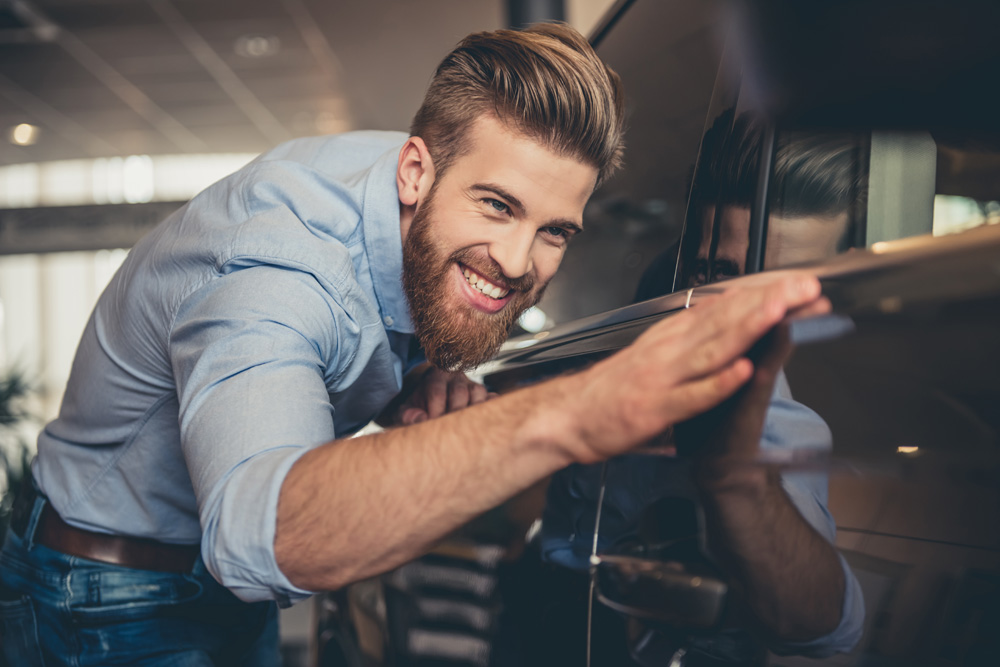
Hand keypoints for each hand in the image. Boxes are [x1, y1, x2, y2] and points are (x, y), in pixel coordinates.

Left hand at [381, 363, 493, 426]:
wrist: (433, 402)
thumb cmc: (420, 408)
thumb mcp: (406, 410)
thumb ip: (407, 415)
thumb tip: (421, 419)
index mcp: (435, 377)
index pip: (437, 392)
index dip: (434, 411)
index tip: (432, 426)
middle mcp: (456, 378)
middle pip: (459, 392)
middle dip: (453, 414)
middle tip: (449, 432)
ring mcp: (473, 385)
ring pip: (478, 393)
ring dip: (472, 412)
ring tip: (464, 430)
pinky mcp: (486, 395)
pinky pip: (493, 399)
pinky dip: (491, 409)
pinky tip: (483, 424)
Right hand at [567, 272, 825, 462]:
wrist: (568, 416)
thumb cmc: (614, 390)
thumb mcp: (655, 354)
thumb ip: (690, 339)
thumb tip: (725, 317)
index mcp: (673, 335)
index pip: (728, 306)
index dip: (766, 294)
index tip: (801, 284)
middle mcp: (670, 348)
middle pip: (727, 320)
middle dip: (770, 302)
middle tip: (807, 287)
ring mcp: (664, 377)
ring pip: (713, 348)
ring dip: (749, 328)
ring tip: (781, 311)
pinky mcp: (656, 408)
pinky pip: (693, 395)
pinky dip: (718, 382)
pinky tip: (742, 370)